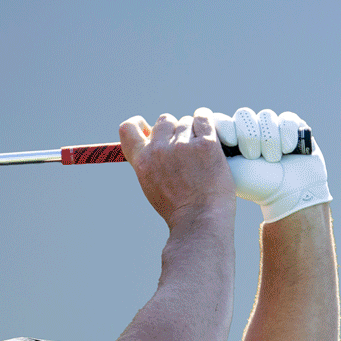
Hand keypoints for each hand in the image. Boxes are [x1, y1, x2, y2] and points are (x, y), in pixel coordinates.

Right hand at [117, 111, 234, 228]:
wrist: (200, 221)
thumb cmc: (179, 209)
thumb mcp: (152, 185)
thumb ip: (149, 163)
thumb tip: (153, 143)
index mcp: (142, 160)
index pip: (129, 128)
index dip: (139, 123)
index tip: (149, 126)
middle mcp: (159, 149)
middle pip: (165, 121)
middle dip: (175, 130)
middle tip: (187, 148)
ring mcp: (183, 145)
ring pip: (187, 121)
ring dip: (195, 131)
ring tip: (202, 152)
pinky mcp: (206, 144)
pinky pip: (205, 119)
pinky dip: (207, 120)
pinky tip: (211, 130)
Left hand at [204, 107, 330, 222]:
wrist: (288, 196)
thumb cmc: (254, 185)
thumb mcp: (225, 168)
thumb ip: (206, 150)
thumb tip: (192, 132)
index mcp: (232, 137)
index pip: (223, 118)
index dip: (226, 127)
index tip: (230, 143)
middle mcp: (252, 129)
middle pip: (244, 115)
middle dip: (249, 137)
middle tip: (252, 157)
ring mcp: (273, 127)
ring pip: (266, 117)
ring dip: (269, 141)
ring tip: (272, 159)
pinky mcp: (294, 127)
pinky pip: (287, 120)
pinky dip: (287, 136)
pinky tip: (287, 152)